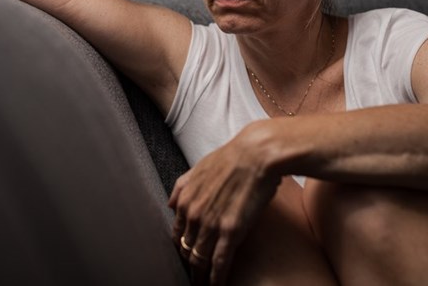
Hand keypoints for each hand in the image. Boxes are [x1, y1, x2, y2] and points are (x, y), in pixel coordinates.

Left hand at [168, 122, 280, 284]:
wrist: (256, 154)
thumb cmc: (232, 158)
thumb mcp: (198, 168)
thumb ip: (182, 187)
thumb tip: (171, 204)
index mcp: (185, 200)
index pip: (177, 234)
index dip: (182, 247)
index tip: (186, 256)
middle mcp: (194, 214)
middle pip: (186, 250)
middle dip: (189, 265)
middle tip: (194, 276)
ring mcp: (211, 225)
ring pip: (200, 259)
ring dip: (200, 276)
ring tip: (202, 285)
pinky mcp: (231, 232)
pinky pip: (220, 263)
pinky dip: (216, 278)